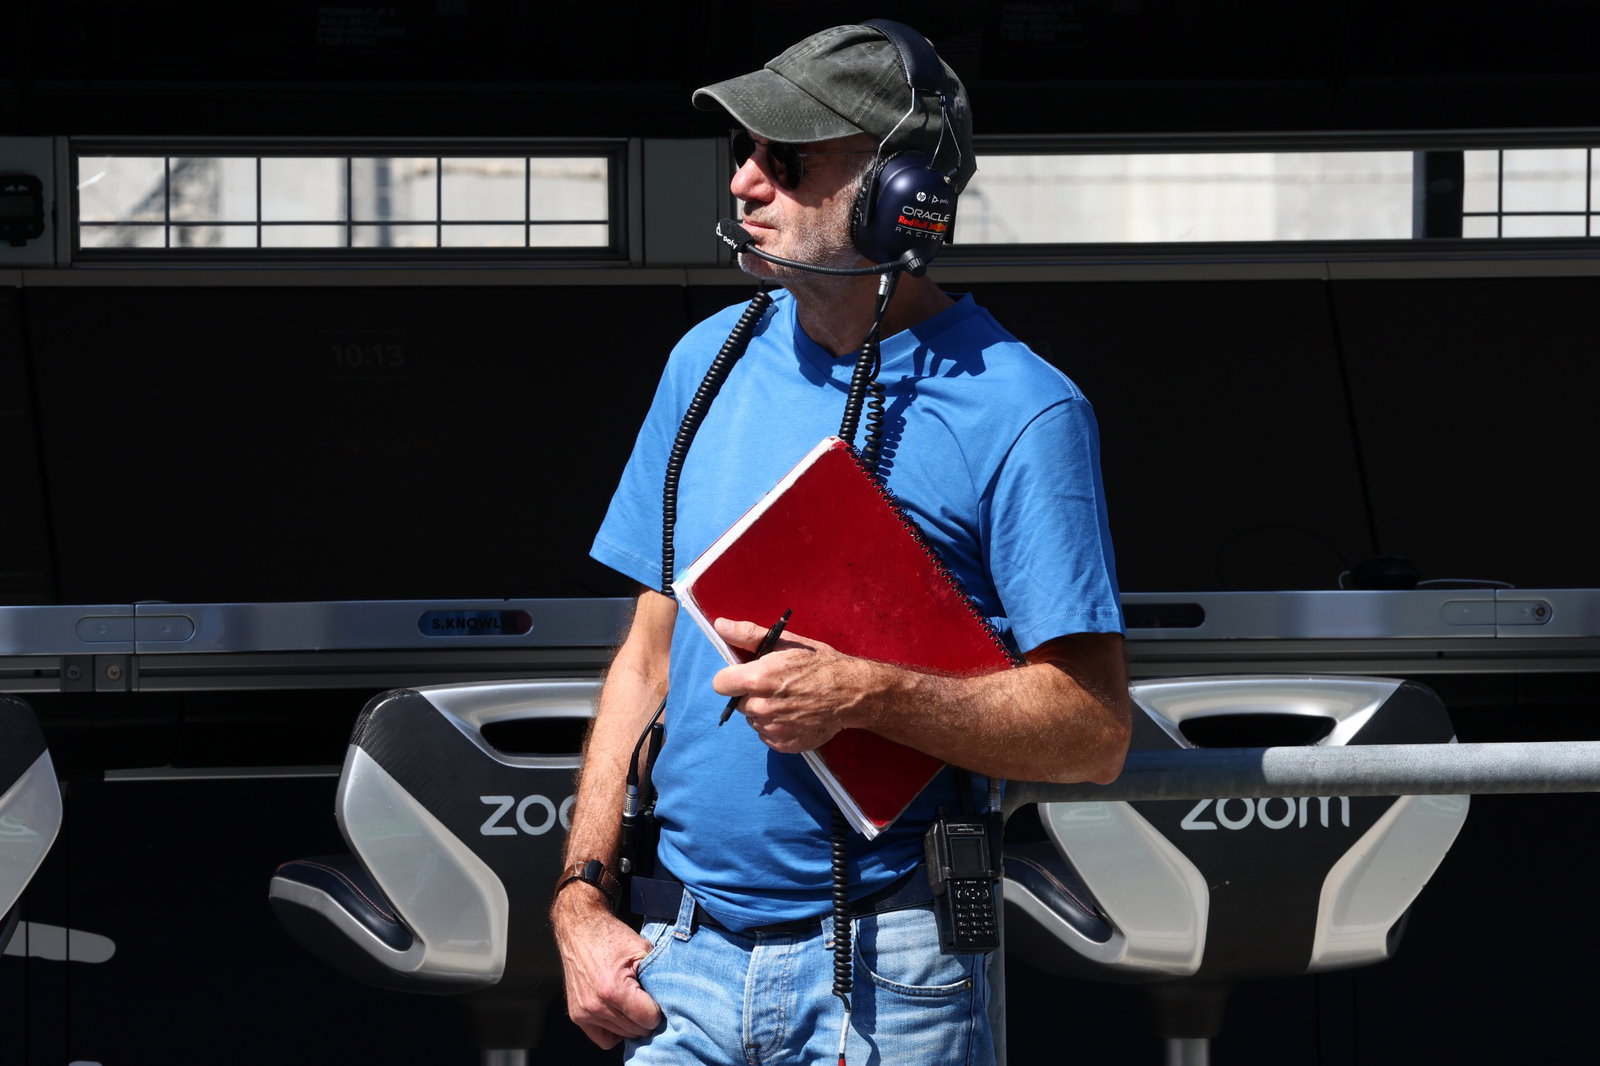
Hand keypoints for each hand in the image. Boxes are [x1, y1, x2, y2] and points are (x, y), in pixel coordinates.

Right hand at [551, 890, 661, 1047]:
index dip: (657, 1008)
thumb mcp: (641, 950)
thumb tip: (672, 1002)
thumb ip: (657, 978)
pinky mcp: (577, 1016)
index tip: (655, 995)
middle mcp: (596, 1006)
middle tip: (647, 998)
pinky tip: (621, 1015)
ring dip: (632, 1023)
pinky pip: (603, 1039)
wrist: (579, 929)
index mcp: (613, 990)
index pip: (649, 1019)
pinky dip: (615, 1031)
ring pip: (622, 1036)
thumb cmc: (612, 937)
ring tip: (634, 1003)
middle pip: (636, 1030)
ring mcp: (584, 1013)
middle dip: (646, 1017)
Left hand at [712, 617, 873, 752]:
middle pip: (739, 703)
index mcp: (758, 679)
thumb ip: (749, 635)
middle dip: (752, 695)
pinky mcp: (782, 744)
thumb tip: (720, 625)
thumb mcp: (787, 643)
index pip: (721, 684)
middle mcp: (761, 706)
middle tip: (777, 687)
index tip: (746, 676)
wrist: (852, 693)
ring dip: (764, 712)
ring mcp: (772, 728)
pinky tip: (794, 715)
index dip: (732, 678)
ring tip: (789, 701)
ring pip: (754, 719)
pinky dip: (776, 727)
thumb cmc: (820, 664)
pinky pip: (767, 735)